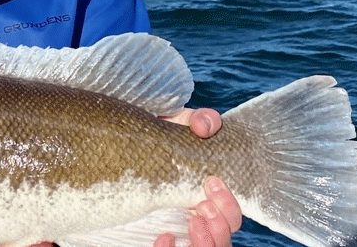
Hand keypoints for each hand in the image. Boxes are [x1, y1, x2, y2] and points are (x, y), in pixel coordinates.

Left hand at [157, 108, 242, 246]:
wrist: (125, 147)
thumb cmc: (159, 139)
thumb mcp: (179, 125)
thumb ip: (198, 121)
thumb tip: (204, 126)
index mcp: (208, 196)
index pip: (232, 215)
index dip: (230, 206)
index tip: (212, 183)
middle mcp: (197, 217)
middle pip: (226, 237)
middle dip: (223, 224)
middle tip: (203, 204)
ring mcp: (178, 229)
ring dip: (208, 241)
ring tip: (193, 222)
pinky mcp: (157, 235)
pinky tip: (163, 237)